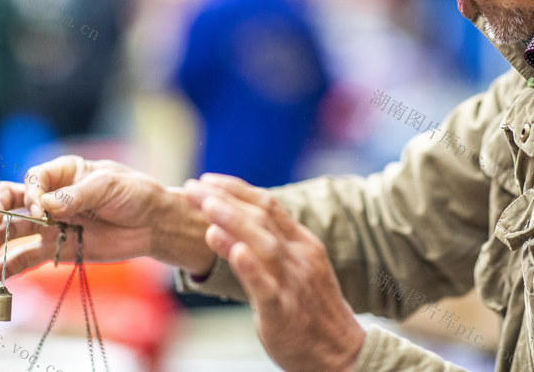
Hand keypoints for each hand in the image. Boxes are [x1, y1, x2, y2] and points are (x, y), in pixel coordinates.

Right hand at [0, 156, 214, 283]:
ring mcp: (51, 224)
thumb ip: (77, 196)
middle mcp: (50, 197)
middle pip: (12, 199)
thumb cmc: (134, 194)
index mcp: (63, 173)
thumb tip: (46, 206)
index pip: (34, 180)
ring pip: (15, 230)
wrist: (153, 223)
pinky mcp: (56, 248)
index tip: (41, 211)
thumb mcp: (109, 186)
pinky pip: (27, 257)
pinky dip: (8, 266)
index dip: (31, 195)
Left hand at [184, 174, 365, 371]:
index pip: (268, 205)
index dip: (236, 189)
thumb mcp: (295, 268)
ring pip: (264, 245)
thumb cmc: (310, 310)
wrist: (341, 353)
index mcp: (302, 243)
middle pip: (261, 218)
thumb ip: (267, 246)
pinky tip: (234, 251)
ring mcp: (294, 283)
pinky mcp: (285, 312)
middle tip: (193, 187)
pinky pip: (267, 287)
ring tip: (207, 207)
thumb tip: (224, 226)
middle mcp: (299, 257)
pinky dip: (251, 267)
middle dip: (225, 199)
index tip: (208, 180)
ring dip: (235, 222)